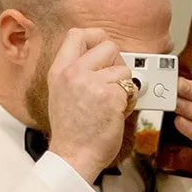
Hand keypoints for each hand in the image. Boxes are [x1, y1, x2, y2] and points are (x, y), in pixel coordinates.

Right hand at [45, 28, 137, 181]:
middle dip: (118, 63)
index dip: (96, 37)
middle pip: (109, 46)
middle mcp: (74, 73)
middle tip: (113, 83)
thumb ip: (77, 72)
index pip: (77, 34)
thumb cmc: (72, 131)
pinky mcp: (111, 96)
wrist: (73, 157)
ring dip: (125, 87)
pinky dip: (130, 103)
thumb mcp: (62, 94)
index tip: (104, 50)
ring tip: (112, 105)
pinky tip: (116, 115)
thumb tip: (104, 59)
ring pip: (124, 69)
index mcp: (59, 70)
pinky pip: (132, 89)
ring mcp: (92, 83)